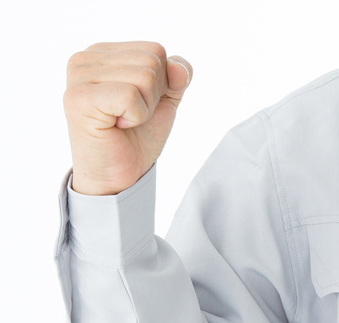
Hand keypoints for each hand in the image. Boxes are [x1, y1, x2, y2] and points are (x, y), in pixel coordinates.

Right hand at [63, 42, 192, 195]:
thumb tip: (178, 67)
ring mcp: (79, 76)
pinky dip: (135, 116)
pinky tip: (115, 125)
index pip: (156, 50)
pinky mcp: (79, 97)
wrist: (120, 174)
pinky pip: (130, 95)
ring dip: (144, 108)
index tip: (139, 103)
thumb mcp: (165, 99)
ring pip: (145, 77)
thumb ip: (177, 76)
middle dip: (154, 96)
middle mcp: (86, 58)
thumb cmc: (138, 135)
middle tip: (130, 116)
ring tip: (122, 121)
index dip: (162, 84)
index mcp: (104, 52)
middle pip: (152, 61)